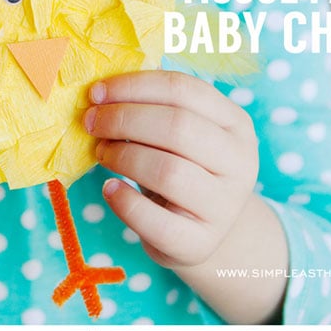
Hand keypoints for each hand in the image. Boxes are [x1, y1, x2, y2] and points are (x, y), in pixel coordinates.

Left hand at [84, 70, 258, 269]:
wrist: (202, 232)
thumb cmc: (185, 170)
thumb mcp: (184, 136)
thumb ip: (156, 109)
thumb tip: (102, 91)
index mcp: (236, 124)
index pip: (185, 90)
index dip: (134, 86)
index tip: (96, 92)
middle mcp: (239, 163)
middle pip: (177, 127)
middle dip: (124, 119)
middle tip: (91, 122)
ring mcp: (223, 207)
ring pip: (168, 171)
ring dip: (123, 156)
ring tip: (101, 153)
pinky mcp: (199, 243)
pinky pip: (156, 221)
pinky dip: (124, 201)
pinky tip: (110, 189)